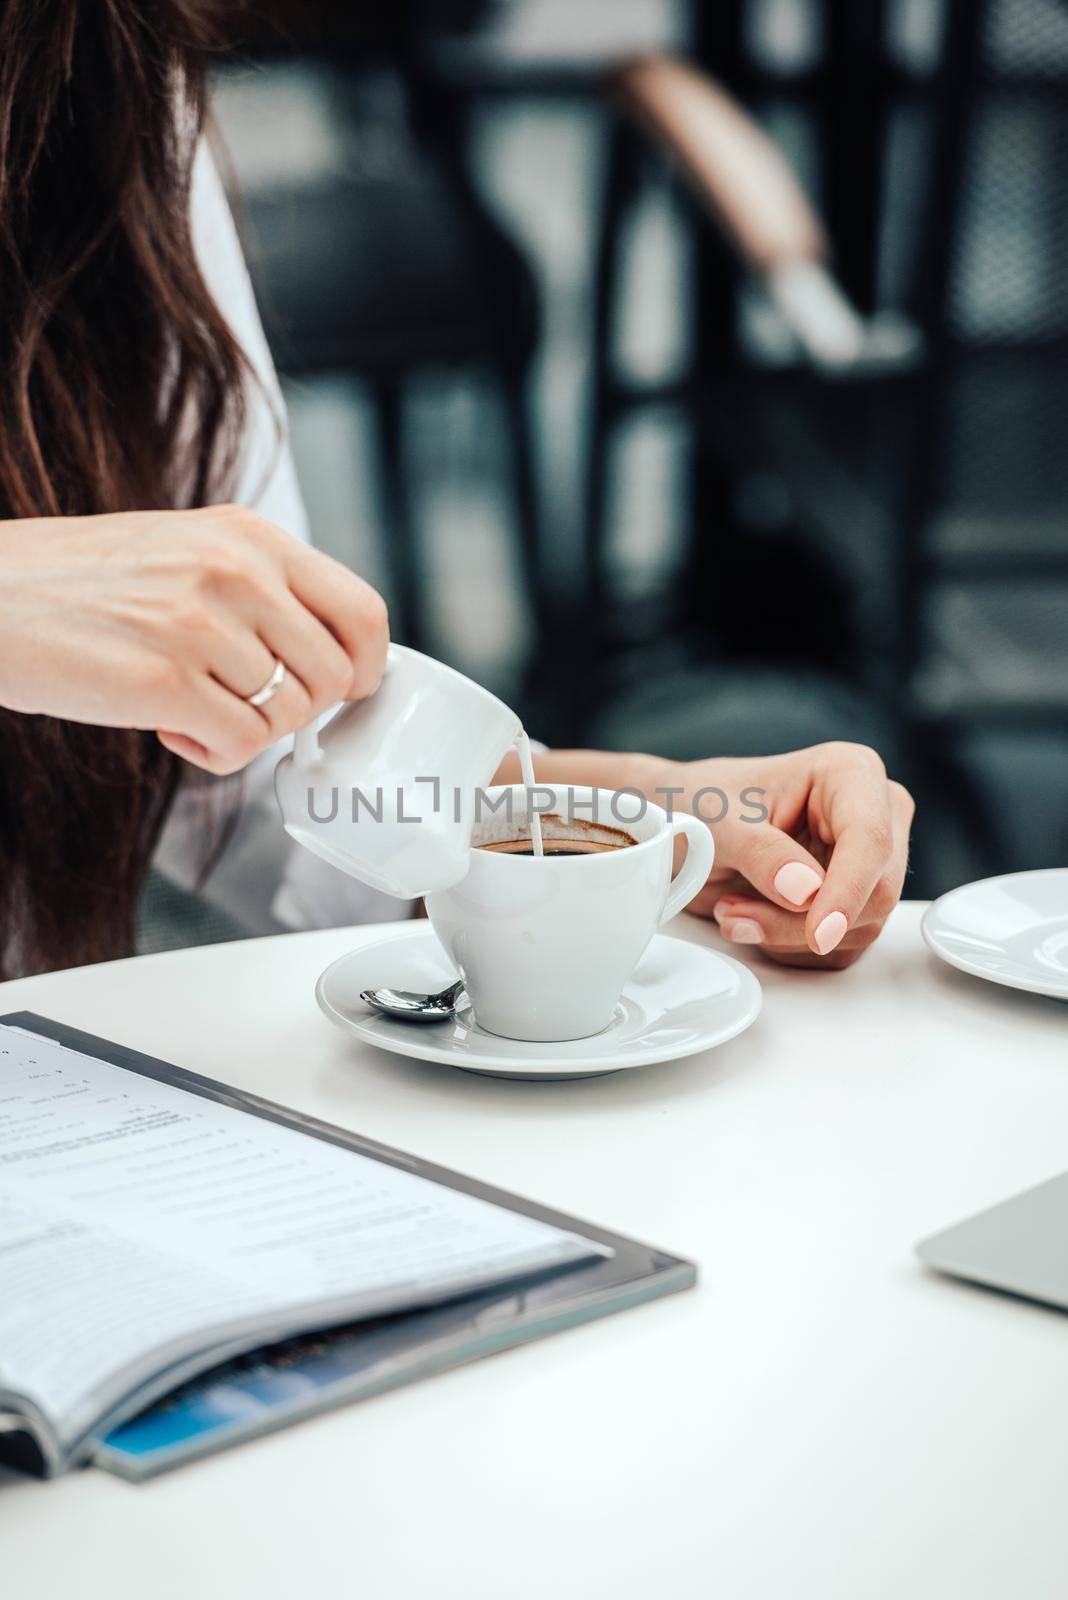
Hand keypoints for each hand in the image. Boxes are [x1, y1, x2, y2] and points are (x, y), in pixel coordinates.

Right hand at [0, 505, 388, 773]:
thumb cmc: (82, 583)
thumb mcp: (188, 550)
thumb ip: (262, 587)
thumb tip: (333, 654)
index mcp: (250, 536)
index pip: (363, 611)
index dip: (366, 668)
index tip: (344, 690)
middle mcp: (236, 571)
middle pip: (334, 678)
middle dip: (296, 709)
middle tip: (241, 702)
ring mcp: (201, 624)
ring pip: (289, 718)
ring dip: (247, 730)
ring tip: (190, 706)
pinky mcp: (164, 680)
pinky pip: (242, 747)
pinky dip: (213, 754)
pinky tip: (170, 727)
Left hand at [646, 744, 913, 966]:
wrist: (676, 824)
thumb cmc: (698, 802)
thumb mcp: (717, 821)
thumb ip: (762, 852)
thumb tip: (807, 891)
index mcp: (849, 773)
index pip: (870, 839)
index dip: (848, 891)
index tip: (818, 933)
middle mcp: (871, 816)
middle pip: (876, 892)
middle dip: (802, 921)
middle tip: (737, 916)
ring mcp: (865, 864)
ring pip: (858, 928)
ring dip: (787, 935)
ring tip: (733, 907)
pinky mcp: (851, 903)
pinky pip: (840, 948)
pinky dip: (790, 946)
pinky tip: (751, 915)